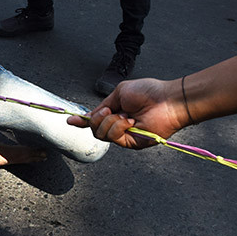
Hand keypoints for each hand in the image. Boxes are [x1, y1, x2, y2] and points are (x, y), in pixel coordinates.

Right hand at [66, 78, 187, 148]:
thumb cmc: (148, 92)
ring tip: (125, 115)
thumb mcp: (119, 92)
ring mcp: (124, 135)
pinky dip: (118, 127)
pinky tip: (130, 121)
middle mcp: (118, 125)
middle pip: (94, 129)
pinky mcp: (131, 143)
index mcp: (116, 112)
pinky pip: (113, 137)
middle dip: (97, 119)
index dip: (82, 121)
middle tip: (109, 111)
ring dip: (110, 122)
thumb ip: (103, 104)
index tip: (70, 120)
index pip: (95, 120)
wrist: (166, 100)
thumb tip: (89, 115)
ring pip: (101, 134)